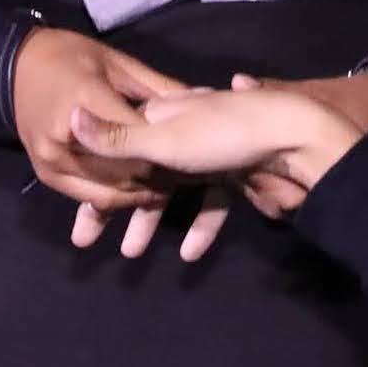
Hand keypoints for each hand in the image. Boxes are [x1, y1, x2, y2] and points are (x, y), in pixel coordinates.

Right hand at [11, 28, 197, 254]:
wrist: (16, 67)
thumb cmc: (72, 56)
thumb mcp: (118, 62)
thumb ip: (158, 88)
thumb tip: (204, 98)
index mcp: (86, 101)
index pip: (139, 140)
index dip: (171, 153)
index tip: (195, 156)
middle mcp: (65, 137)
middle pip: (124, 173)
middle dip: (157, 179)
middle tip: (185, 177)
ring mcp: (51, 160)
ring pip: (109, 191)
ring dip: (139, 194)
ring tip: (164, 186)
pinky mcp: (45, 174)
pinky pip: (88, 196)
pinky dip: (115, 198)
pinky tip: (135, 192)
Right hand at [73, 74, 367, 225]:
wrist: (298, 140)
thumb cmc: (223, 135)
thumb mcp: (163, 138)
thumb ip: (117, 138)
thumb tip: (68, 114)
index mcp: (164, 111)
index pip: (117, 140)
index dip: (93, 172)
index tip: (74, 204)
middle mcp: (188, 127)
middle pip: (143, 169)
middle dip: (117, 204)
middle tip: (87, 240)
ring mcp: (216, 151)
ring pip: (175, 190)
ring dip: (153, 221)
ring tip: (131, 255)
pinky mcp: (241, 172)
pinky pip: (215, 201)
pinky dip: (202, 226)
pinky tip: (189, 254)